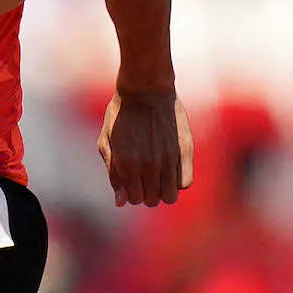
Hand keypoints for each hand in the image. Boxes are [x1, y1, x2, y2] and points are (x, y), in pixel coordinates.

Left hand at [97, 90, 193, 206]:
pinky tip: (170, 169)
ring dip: (162, 190)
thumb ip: (113, 174)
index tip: (132, 181)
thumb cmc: (121, 116)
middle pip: (152, 200)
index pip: (134, 199)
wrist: (145, 90)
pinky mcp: (184, 151)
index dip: (132, 193)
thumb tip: (121, 202)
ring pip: (170, 196)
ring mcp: (168, 159)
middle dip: (147, 193)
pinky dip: (177, 181)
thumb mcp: (106, 142)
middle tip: (144, 177)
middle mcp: (149, 165)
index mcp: (126, 164)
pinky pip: (185, 182)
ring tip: (158, 175)